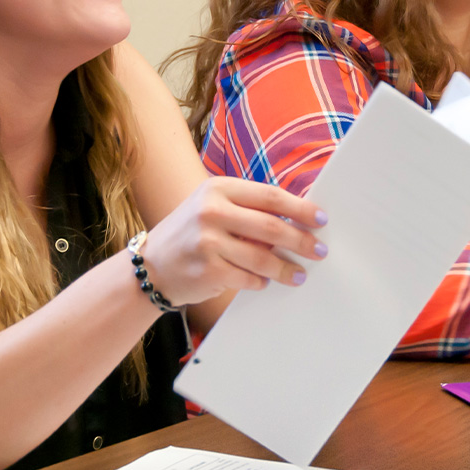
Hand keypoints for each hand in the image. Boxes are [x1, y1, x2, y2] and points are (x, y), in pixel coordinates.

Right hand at [138, 177, 326, 305]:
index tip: (320, 219)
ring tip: (301, 274)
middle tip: (319, 251)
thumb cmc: (190, 234)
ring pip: (263, 257)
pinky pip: (248, 278)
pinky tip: (267, 281)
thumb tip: (297, 219)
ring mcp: (207, 242)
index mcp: (217, 189)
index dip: (300, 208)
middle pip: (271, 226)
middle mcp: (211, 211)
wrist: (150, 266)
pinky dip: (262, 281)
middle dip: (302, 241)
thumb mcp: (211, 207)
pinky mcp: (208, 270)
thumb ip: (247, 209)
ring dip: (287, 268)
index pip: (270, 196)